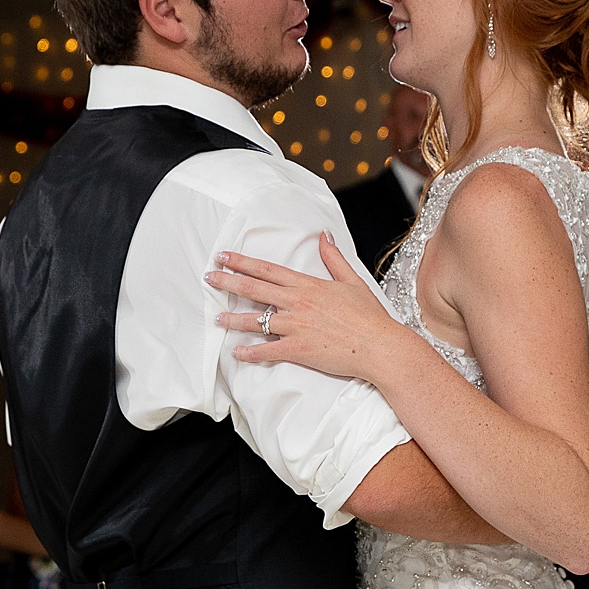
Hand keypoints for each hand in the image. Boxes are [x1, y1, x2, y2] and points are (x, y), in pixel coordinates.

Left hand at [210, 233, 406, 381]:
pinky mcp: (298, 350)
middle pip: (254, 289)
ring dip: (232, 319)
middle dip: (228, 282)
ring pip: (255, 321)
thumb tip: (324, 236)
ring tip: (216, 317)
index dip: (243, 262)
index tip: (224, 256)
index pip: (268, 270)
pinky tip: (237, 352)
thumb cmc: (369, 317)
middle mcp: (298, 303)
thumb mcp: (353, 281)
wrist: (379, 346)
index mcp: (309, 285)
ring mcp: (296, 326)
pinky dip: (250, 352)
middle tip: (209, 277)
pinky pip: (267, 350)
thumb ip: (334, 258)